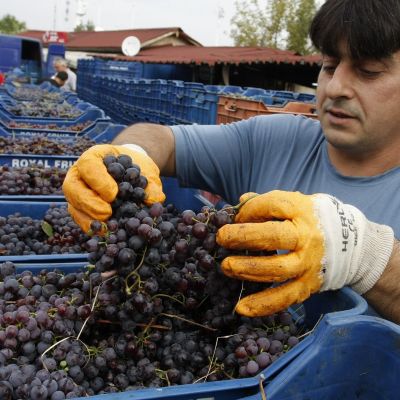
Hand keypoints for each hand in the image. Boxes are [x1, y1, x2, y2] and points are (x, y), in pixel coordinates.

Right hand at [63, 144, 164, 231]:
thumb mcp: (145, 170)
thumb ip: (151, 184)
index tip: (114, 194)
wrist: (132, 170)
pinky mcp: (80, 208)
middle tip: (107, 214)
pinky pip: (79, 219)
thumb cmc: (136, 167)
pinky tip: (103, 233)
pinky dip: (91, 227)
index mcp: (94, 157)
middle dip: (89, 203)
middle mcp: (79, 174)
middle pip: (72, 188)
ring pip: (73, 205)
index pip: (88, 166)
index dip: (99, 181)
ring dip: (88, 218)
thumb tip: (155, 200)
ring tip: (106, 227)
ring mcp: (77, 192)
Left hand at [216, 190, 393, 316]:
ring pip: (276, 270)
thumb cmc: (310, 220)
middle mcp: (307, 237)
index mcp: (302, 211)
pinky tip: (241, 308)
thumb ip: (266, 203)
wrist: (350, 244)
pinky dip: (262, 305)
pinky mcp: (308, 286)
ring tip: (225, 267)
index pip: (273, 205)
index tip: (234, 218)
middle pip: (274, 237)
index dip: (250, 210)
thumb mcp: (293, 204)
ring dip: (247, 269)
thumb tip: (239, 204)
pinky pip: (284, 298)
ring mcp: (308, 264)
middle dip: (244, 237)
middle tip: (221, 239)